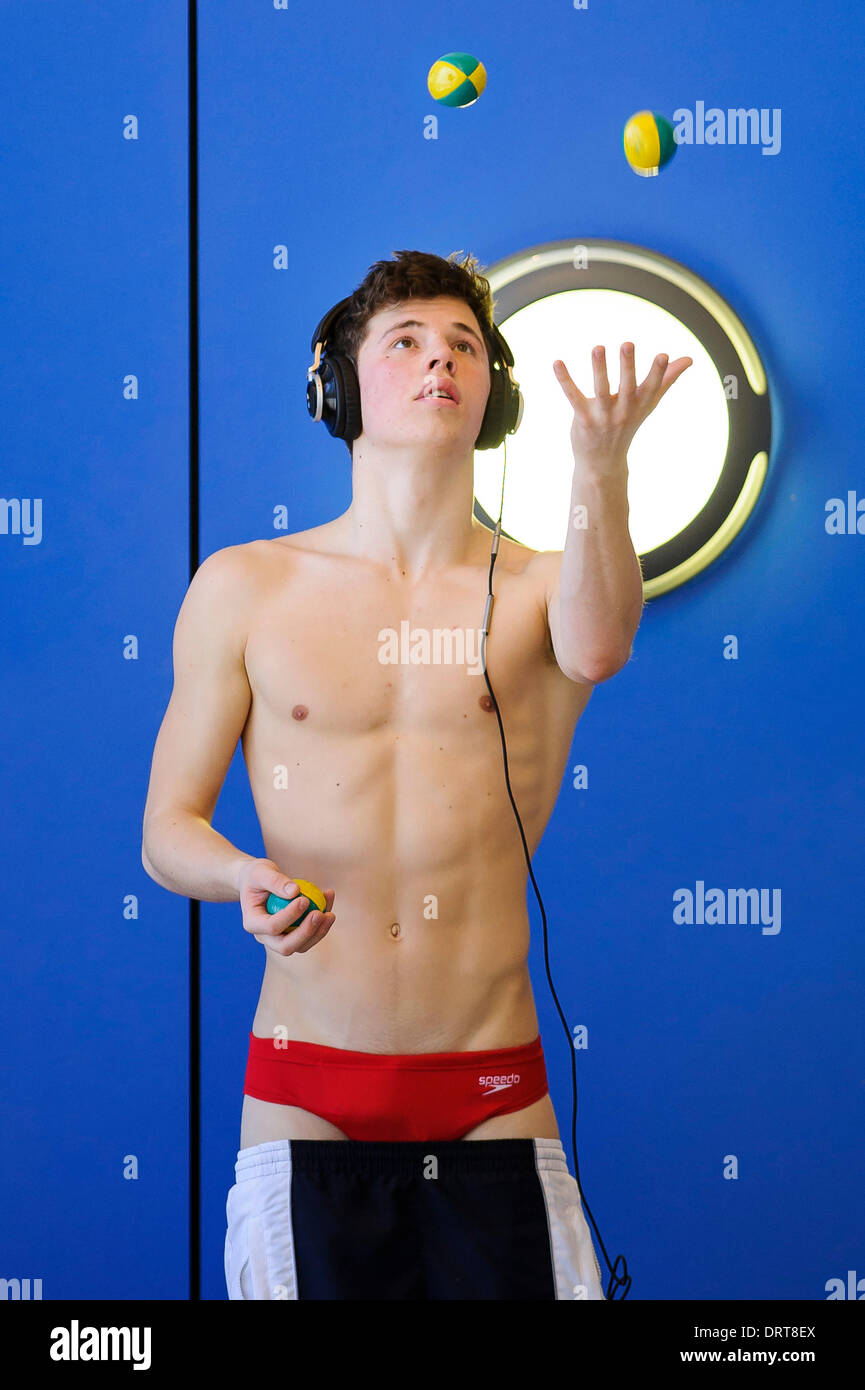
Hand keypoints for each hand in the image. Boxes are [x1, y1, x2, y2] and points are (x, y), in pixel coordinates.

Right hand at [237, 858, 335, 955]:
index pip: (272, 927)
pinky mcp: (293, 935)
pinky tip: (329, 901)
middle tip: (319, 914)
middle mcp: (264, 937)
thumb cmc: (257, 875)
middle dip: (305, 933)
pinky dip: (322, 923)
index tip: (304, 899)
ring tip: (330, 914)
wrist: (258, 882)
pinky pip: (310, 935)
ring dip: (318, 933)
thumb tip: (295, 891)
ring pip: (301, 946)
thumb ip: (275, 881)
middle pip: (285, 947)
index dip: (289, 916)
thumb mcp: (261, 871)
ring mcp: (279, 939)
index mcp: (252, 923)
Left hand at [553, 343, 692, 467]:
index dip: (658, 373)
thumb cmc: (627, 426)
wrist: (603, 463)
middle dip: (627, 366)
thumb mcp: (647, 404)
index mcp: (640, 405)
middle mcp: (623, 411)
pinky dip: (564, 380)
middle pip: (627, 387)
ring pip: (600, 390)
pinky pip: (573, 397)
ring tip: (597, 347)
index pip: (651, 387)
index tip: (664, 356)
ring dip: (599, 368)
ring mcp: (603, 417)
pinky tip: (557, 362)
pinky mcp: (582, 419)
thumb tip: (689, 359)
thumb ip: (666, 379)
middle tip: (627, 344)